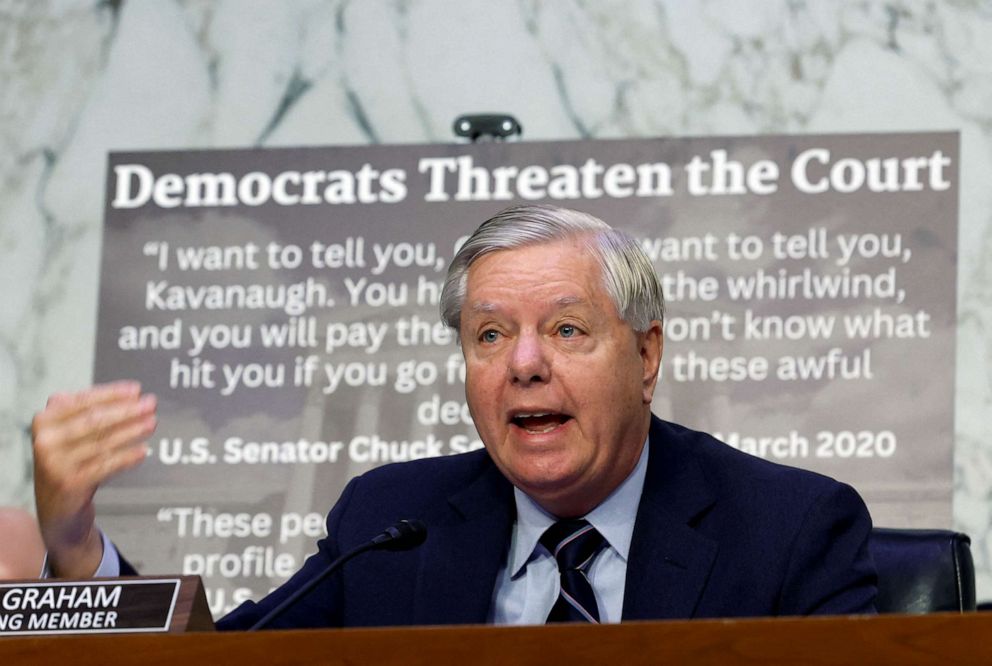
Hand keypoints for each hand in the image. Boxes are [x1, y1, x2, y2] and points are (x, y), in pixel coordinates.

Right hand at [31, 381, 156, 577]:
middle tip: (151, 404)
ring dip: (132, 431)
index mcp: (44, 422)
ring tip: (152, 423)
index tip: (136, 390)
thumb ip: (88, 411)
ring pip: (103, 442)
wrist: (56, 509)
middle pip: (95, 421)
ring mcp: (56, 465)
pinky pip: (106, 466)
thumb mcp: (69, 434)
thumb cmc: (69, 463)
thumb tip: (129, 394)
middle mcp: (46, 442)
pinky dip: (127, 457)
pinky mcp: (71, 484)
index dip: (112, 394)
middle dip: (127, 411)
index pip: (83, 402)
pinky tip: (144, 451)